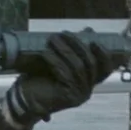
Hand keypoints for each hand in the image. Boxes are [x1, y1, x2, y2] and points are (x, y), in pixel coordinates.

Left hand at [0, 31, 114, 129]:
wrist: (25, 99)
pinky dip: (55, 60)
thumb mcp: (61, 61)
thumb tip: (89, 30)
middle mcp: (87, 91)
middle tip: (64, 33)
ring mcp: (79, 95)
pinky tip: (46, 52)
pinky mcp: (69, 96)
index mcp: (89, 83)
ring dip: (65, 50)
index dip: (104, 54)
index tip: (94, 40)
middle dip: (78, 45)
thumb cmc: (42, 79)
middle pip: (90, 64)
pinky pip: (64, 73)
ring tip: (53, 39)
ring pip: (77, 67)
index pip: (105, 69)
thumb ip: (76, 49)